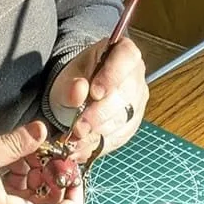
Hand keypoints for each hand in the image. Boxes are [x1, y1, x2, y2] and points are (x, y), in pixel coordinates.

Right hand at [0, 122, 83, 203]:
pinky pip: (18, 200)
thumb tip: (42, 131)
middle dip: (55, 179)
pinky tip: (14, 159)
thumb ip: (15, 144)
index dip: (74, 200)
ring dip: (37, 176)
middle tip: (49, 152)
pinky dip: (22, 180)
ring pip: (34, 202)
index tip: (72, 174)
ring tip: (27, 150)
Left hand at [49, 38, 148, 158]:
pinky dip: (99, 145)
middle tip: (78, 127)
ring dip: (98, 133)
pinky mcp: (132, 124)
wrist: (77, 95)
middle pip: (125, 95)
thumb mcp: (66, 78)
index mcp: (123, 53)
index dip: (112, 76)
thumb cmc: (75, 79)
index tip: (94, 92)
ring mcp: (137, 102)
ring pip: (123, 119)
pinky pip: (119, 136)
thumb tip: (79, 90)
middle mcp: (136, 77)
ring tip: (75, 141)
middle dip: (99, 114)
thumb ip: (70, 85)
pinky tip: (81, 149)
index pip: (127, 58)